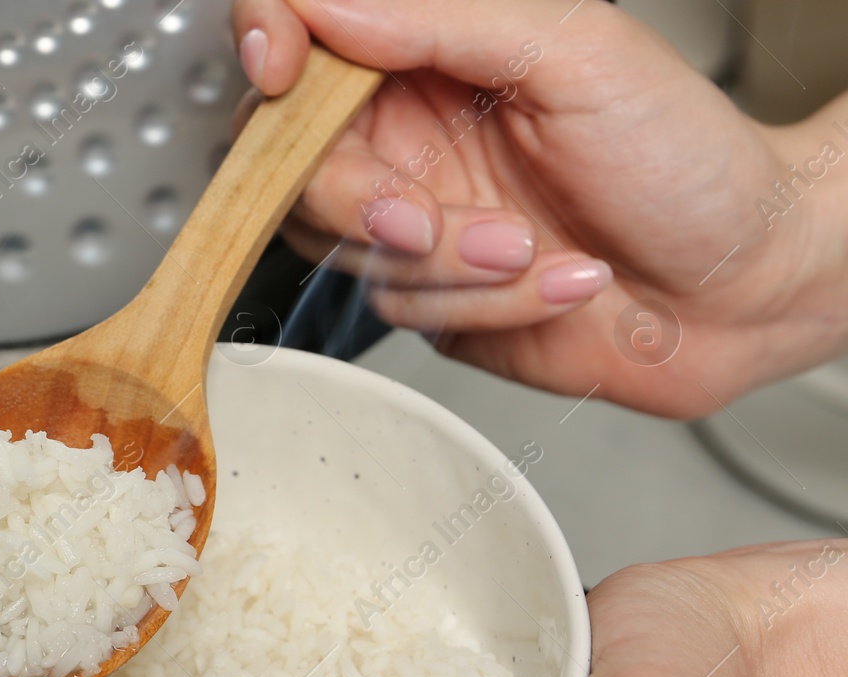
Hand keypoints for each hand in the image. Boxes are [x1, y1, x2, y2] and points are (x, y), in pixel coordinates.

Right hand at [231, 0, 847, 417]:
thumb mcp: (573, 52)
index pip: (302, 35)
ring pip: (341, 251)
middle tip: (425, 220)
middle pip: (292, 163)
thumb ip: (441, 18)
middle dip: (361, 204)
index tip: (279, 73)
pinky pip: (398, 310)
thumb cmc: (688, 159)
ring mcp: (411, 223)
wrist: (744, 286)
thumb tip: (325, 4)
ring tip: (538, 251)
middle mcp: (408, 137)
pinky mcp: (428, 300)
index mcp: (430, 56)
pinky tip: (557, 285)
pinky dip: (485, 306)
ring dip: (447, 266)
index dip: (267, 44)